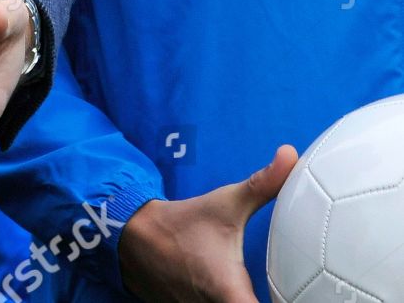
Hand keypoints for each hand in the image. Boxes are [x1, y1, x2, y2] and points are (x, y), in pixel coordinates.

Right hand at [118, 146, 298, 301]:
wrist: (135, 237)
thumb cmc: (186, 223)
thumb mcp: (225, 203)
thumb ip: (263, 185)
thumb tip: (291, 155)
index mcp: (230, 293)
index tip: (307, 297)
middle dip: (270, 302)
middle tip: (290, 290)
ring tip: (272, 292)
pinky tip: (237, 295)